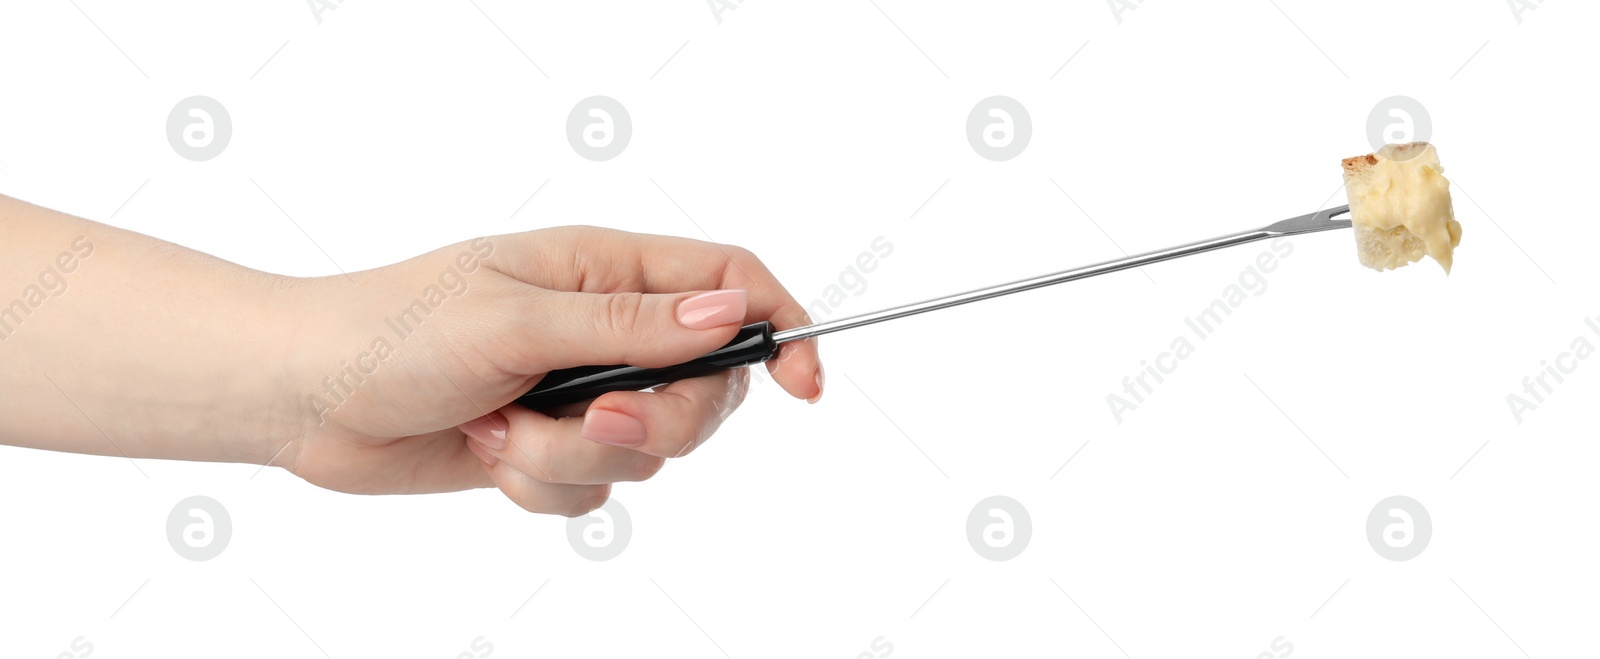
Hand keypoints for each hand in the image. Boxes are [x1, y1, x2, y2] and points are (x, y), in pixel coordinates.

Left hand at [278, 226, 823, 515]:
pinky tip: (489, 451)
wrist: (304, 397)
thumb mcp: (515, 318)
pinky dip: (542, 483)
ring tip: (503, 427)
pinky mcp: (547, 448)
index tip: (802, 386)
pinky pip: (593, 490)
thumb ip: (629, 324)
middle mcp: (604, 330)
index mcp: (605, 270)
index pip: (730, 283)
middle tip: (594, 420)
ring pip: (647, 452)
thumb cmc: (392, 332)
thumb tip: (730, 311)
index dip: (779, 328)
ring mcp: (578, 393)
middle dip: (655, 423)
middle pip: (702, 388)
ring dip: (573, 455)